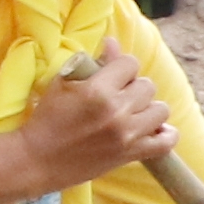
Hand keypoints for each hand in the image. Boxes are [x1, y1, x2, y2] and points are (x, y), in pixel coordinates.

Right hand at [12, 61, 170, 192]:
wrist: (37, 160)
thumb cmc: (46, 118)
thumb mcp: (62, 83)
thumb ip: (91, 62)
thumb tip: (112, 43)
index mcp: (98, 90)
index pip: (130, 63)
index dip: (120, 67)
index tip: (109, 76)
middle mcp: (117, 112)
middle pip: (147, 86)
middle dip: (133, 88)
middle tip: (116, 97)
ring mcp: (126, 135)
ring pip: (161, 110)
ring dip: (148, 109)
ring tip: (132, 113)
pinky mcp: (130, 155)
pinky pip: (166, 142)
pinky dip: (165, 134)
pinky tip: (152, 129)